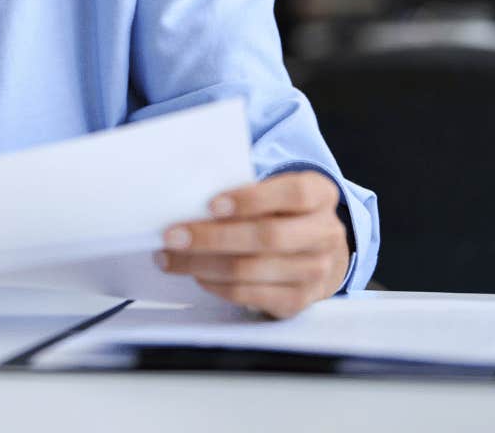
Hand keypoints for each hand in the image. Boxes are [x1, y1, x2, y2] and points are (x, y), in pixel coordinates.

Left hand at [156, 170, 349, 318]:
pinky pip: (250, 294)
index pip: (294, 193)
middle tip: (172, 235)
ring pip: (252, 269)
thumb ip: (246, 193)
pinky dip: (216, 285)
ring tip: (170, 257)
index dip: (252, 199)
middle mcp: (324, 233)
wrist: (316, 255)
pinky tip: (196, 275)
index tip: (211, 204)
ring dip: (202, 264)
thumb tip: (189, 199)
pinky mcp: (298, 301)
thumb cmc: (282, 215)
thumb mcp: (276, 193)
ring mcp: (315, 271)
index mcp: (320, 194)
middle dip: (212, 237)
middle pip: (267, 236)